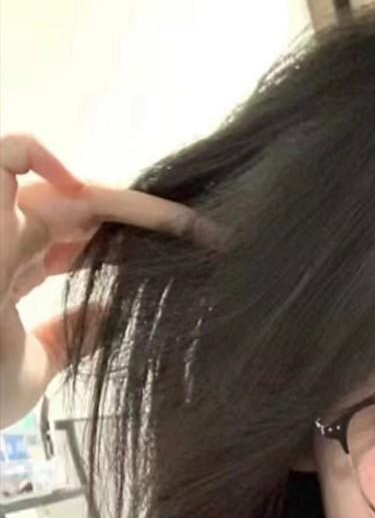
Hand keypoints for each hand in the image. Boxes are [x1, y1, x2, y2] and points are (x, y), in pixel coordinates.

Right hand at [0, 134, 225, 425]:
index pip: (79, 240)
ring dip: (130, 206)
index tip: (188, 253)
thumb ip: (72, 336)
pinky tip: (90, 194)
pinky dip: (40, 154)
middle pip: (86, 212)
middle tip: (210, 237)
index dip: (131, 242)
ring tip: (184, 228)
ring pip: (66, 189)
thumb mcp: (40, 366)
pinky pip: (4, 151)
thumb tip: (111, 314)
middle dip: (150, 223)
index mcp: (12, 270)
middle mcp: (3, 239)